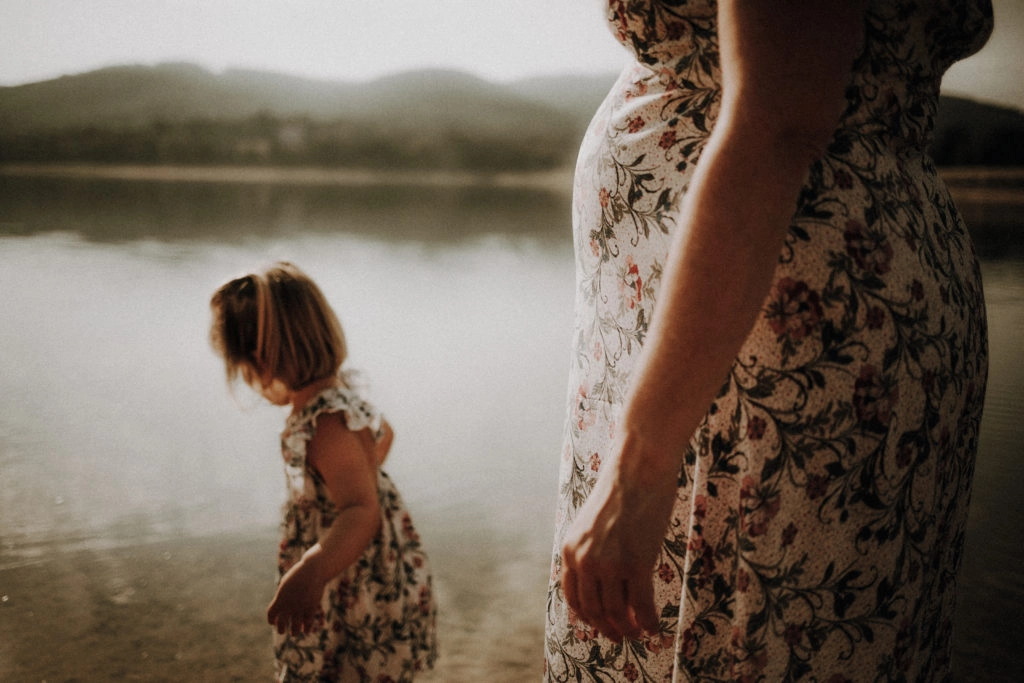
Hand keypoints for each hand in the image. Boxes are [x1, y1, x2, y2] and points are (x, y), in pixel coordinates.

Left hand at [267, 556, 326, 635]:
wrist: (313, 570)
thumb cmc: (299, 574)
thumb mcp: (287, 583)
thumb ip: (283, 595)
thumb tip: (282, 605)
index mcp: (280, 598)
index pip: (271, 614)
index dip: (271, 620)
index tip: (273, 622)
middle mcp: (288, 605)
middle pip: (281, 624)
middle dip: (281, 629)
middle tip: (282, 631)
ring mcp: (300, 607)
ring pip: (295, 627)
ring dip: (294, 632)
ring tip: (294, 633)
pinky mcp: (311, 608)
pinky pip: (308, 623)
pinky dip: (306, 628)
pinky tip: (306, 630)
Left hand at [559, 433, 679, 641]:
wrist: (638, 468)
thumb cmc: (621, 490)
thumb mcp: (593, 523)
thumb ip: (594, 550)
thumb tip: (608, 582)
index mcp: (571, 549)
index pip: (573, 597)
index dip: (587, 617)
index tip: (600, 624)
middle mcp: (585, 560)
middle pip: (594, 610)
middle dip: (608, 628)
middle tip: (622, 636)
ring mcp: (610, 564)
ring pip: (617, 612)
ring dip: (629, 629)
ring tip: (639, 633)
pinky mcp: (636, 564)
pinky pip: (641, 606)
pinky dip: (648, 622)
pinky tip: (654, 627)